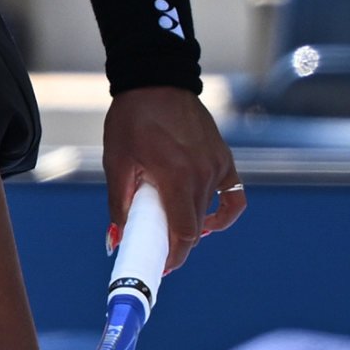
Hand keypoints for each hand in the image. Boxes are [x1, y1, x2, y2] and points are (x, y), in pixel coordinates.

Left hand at [102, 84, 244, 263]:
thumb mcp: (117, 162)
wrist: (156, 81)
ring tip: (169, 230)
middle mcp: (203, 175)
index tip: (160, 268)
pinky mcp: (225, 159)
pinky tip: (208, 222)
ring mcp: (218, 167)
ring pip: (209, 213)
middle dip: (176, 245)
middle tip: (156, 251)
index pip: (183, 234)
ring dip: (191, 228)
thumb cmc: (132, 119)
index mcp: (176, 177)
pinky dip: (223, 213)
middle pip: (196, 227)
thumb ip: (120, 203)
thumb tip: (117, 238)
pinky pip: (232, 196)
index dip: (173, 257)